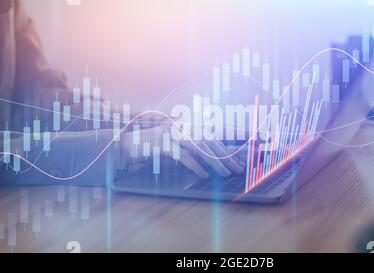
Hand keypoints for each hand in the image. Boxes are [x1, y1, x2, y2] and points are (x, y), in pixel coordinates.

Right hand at [121, 125, 244, 178]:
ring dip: (215, 163)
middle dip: (226, 157)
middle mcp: (182, 127)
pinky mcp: (163, 144)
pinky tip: (203, 175)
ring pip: (200, 149)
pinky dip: (195, 166)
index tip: (240, 158)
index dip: (227, 148)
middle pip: (210, 142)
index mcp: (187, 126)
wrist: (128, 145)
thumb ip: (193, 149)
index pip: (212, 137)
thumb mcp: (176, 146)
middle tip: (238, 169)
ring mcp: (173, 134)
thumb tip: (214, 160)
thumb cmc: (154, 147)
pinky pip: (183, 156)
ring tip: (226, 174)